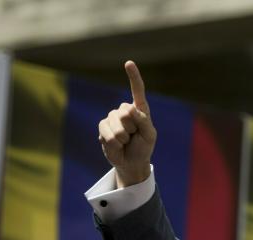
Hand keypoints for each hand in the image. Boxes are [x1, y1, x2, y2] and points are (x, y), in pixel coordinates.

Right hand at [98, 60, 155, 186]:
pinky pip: (107, 134)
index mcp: (139, 110)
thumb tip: (129, 109)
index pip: (137, 90)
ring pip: (116, 125)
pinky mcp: (103, 127)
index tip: (129, 63)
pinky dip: (114, 143)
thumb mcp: (150, 136)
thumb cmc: (144, 148)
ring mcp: (112, 118)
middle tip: (134, 137)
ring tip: (126, 142)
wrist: (132, 162)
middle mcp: (124, 110)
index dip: (133, 77)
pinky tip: (117, 145)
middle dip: (131, 128)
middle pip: (125, 112)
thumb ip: (144, 122)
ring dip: (123, 138)